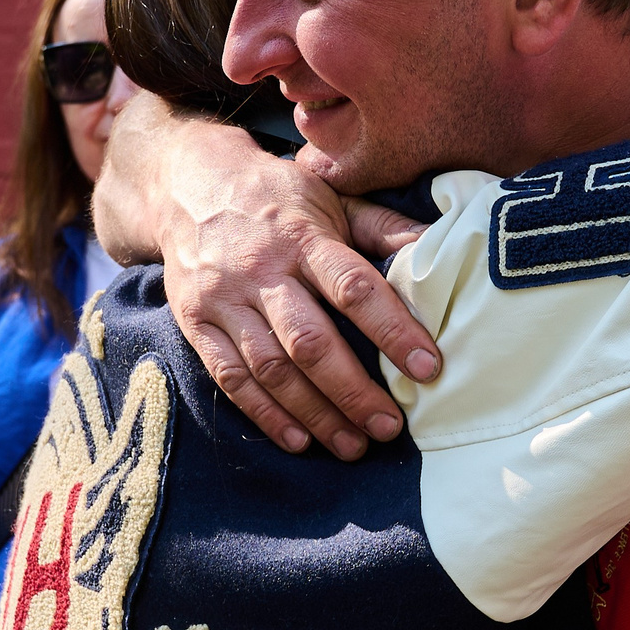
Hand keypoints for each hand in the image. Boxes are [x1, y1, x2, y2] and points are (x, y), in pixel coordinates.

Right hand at [94, 93, 440, 457]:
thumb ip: (383, 227)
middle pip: (309, 341)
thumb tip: (442, 249)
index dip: (392, 330)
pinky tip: (299, 440)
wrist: (188, 185)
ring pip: (271, 368)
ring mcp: (223, 299)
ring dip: (314, 413)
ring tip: (353, 445)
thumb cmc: (276, 198)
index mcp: (303, 236)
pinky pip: (230, 378)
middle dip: (353, 391)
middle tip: (389, 426)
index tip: (427, 368)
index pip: (353, 287)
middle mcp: (261, 269)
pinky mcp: (195, 323)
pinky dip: (265, 414)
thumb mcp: (331, 196)